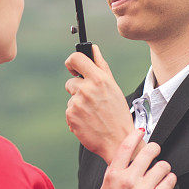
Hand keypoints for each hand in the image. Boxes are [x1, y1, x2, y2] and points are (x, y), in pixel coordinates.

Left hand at [65, 44, 133, 162]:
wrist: (119, 141)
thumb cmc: (118, 113)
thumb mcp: (113, 87)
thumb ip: (101, 65)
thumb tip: (93, 48)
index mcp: (98, 79)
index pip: (75, 59)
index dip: (71, 62)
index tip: (73, 68)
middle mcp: (86, 89)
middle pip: (71, 82)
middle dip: (79, 89)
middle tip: (93, 101)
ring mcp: (77, 103)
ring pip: (71, 98)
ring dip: (78, 104)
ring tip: (93, 113)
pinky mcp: (71, 115)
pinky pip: (69, 111)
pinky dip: (76, 116)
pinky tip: (88, 121)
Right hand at [95, 131, 176, 188]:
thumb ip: (114, 173)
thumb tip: (122, 160)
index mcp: (113, 175)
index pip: (125, 147)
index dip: (135, 136)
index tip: (141, 131)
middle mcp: (128, 180)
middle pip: (147, 152)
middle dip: (155, 148)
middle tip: (156, 150)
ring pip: (162, 166)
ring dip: (164, 167)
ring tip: (162, 170)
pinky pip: (169, 182)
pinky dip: (171, 179)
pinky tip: (167, 181)